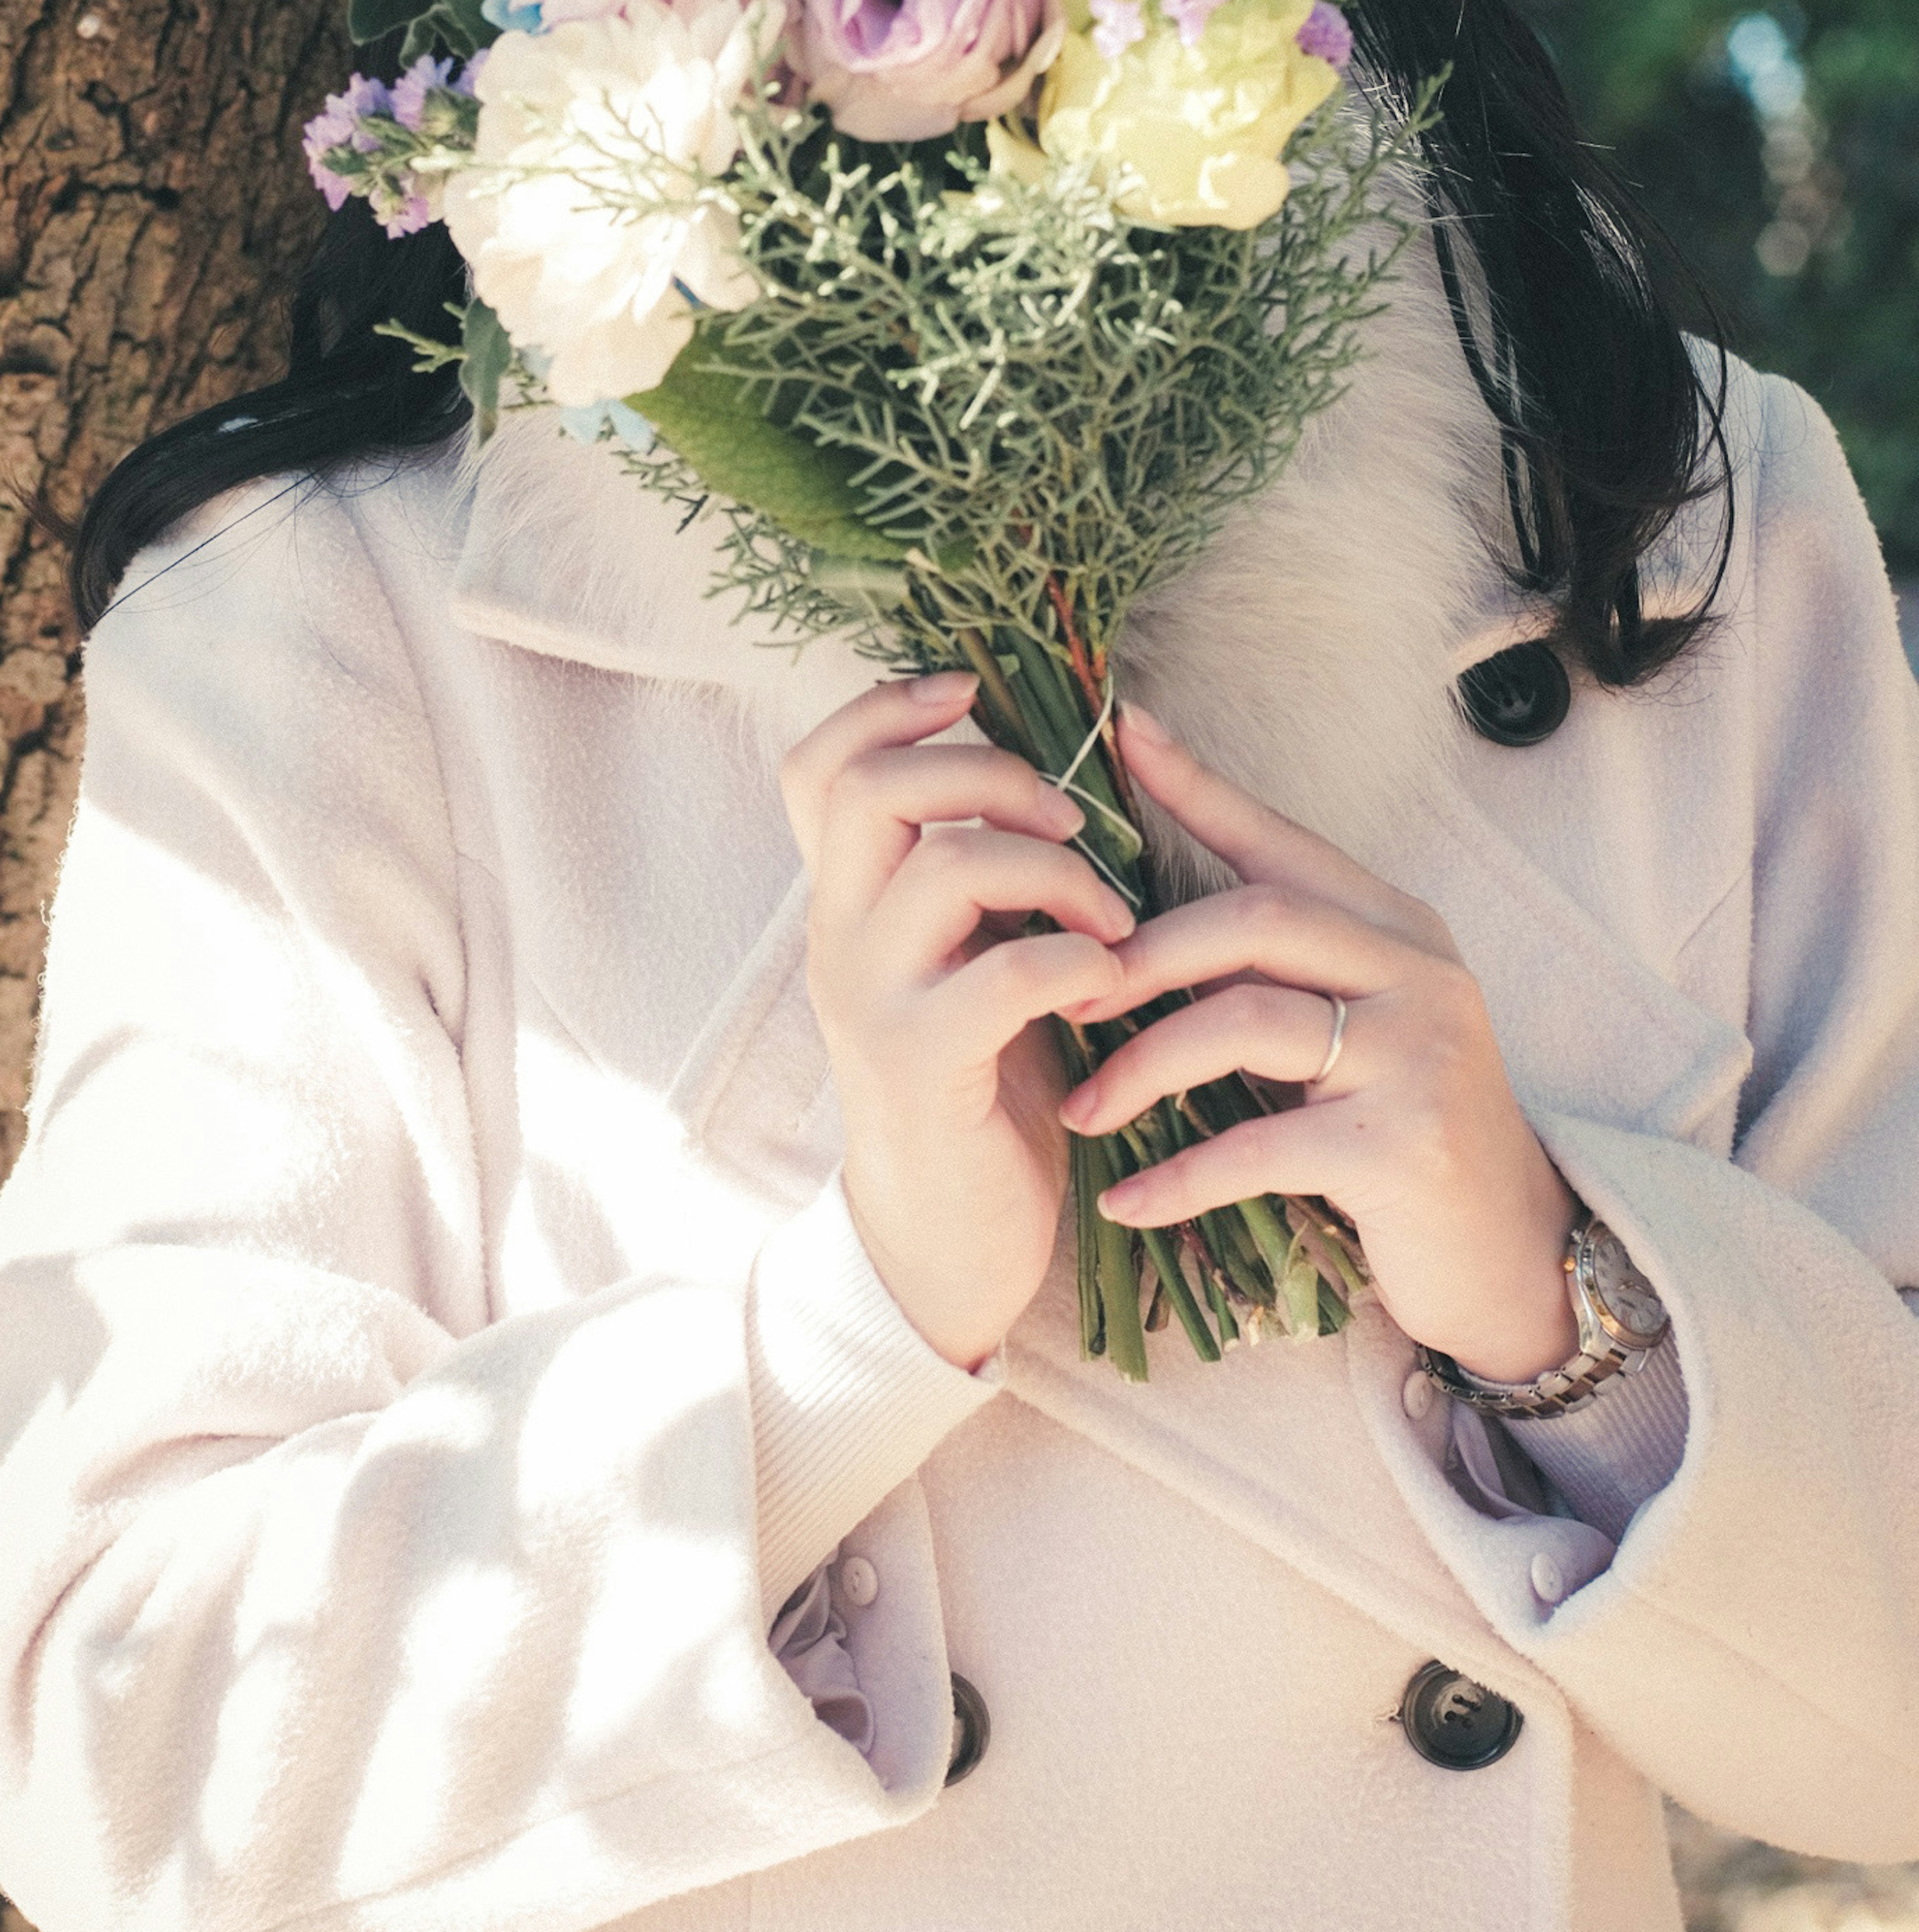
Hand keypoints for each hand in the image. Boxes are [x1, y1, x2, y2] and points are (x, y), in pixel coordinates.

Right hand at [781, 674, 1136, 1370]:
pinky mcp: (922, 1067)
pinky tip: (1111, 984)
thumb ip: (978, 877)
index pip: (820, 767)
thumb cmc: (982, 1085)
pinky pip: (1006, 974)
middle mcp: (838, 938)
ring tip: (1111, 916)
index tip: (968, 691)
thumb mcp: (967, 957)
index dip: (885, 706)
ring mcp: (871, 1001)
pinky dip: (1077, 959)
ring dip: (1056, 869)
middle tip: (1071, 818)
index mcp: (849, 901)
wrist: (946, 1240)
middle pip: (873, 788)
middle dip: (987, 772)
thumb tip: (1044, 774)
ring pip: (949, 867)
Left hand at [1059, 707, 1578, 1381]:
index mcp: (1399, 928)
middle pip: (1252, 921)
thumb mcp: (1355, 1028)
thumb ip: (1280, 970)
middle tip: (1061, 996)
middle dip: (1141, 956)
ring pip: (1247, 1020)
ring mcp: (1420, 1055)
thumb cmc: (1404, 1134)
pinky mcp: (1407, 1147)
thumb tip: (1147, 925)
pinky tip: (1126, 1200)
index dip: (1200, 788)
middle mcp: (1419, 972)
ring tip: (1082, 1111)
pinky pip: (1260, 1146)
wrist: (1513, 1253)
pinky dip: (1180, 1176)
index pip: (1282, 843)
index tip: (1121, 732)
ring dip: (1143, 1066)